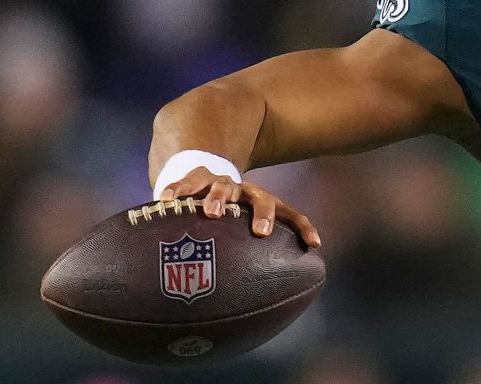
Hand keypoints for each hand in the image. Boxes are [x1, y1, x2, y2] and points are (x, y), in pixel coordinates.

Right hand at [159, 167, 321, 246]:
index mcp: (263, 204)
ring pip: (223, 186)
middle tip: (261, 232)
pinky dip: (177, 190)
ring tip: (211, 212)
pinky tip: (165, 201)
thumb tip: (254, 305)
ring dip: (220, 198)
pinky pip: (186, 183)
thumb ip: (249, 258)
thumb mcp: (242, 230)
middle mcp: (246, 192)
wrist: (207, 175)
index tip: (314, 245)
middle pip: (261, 199)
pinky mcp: (196, 178)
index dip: (304, 228)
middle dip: (263, 214)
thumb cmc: (229, 216)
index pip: (290, 214)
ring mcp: (221, 182)